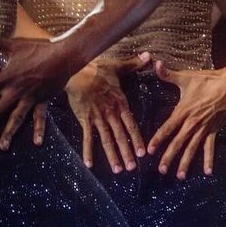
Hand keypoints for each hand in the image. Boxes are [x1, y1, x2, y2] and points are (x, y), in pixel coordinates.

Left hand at [0, 31, 67, 149]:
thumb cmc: (39, 50)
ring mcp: (30, 98)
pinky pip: (39, 117)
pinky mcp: (43, 100)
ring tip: (2, 147)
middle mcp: (16, 91)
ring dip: (8, 133)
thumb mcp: (16, 46)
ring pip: (16, 119)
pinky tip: (37, 142)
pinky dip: (38, 130)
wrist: (64, 56)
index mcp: (6, 78)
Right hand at [64, 54, 149, 171]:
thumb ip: (135, 65)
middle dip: (127, 152)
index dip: (137, 139)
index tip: (144, 153)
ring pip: (106, 140)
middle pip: (120, 136)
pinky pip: (87, 138)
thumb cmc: (97, 70)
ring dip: (112, 156)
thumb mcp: (118, 67)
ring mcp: (97, 118)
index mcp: (121, 103)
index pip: (132, 125)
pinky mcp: (84, 120)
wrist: (75, 72)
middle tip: (133, 168)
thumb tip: (149, 56)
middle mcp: (110, 113)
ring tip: (118, 170)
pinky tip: (90, 165)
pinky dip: (88, 151)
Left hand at [147, 61, 225, 178]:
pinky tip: (207, 172)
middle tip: (160, 170)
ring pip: (192, 148)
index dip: (157, 139)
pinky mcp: (214, 130)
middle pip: (178, 143)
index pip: (167, 128)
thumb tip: (155, 63)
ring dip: (186, 162)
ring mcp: (204, 129)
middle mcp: (192, 124)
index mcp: (183, 111)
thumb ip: (168, 74)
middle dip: (169, 157)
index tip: (149, 150)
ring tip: (179, 176)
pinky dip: (208, 160)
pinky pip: (210, 147)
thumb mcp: (186, 77)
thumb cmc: (208, 81)